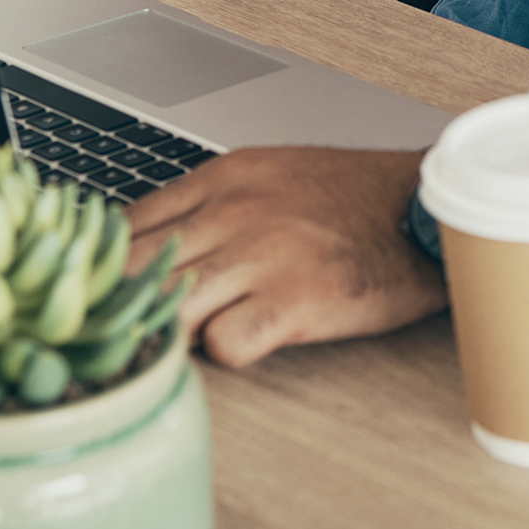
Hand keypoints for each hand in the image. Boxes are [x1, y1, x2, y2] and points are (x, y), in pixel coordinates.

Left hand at [126, 148, 444, 367]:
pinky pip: (224, 345)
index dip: (104, 272)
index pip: (123, 228)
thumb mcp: (270, 174)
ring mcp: (261, 256)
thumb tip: (148, 244)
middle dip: (120, 310)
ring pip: (168, 308)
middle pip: (133, 271)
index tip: (101, 299)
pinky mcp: (295, 301)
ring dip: (168, 336)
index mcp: (222, 178)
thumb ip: (210, 204)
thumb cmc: (353, 198)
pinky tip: (244, 345)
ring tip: (179, 350)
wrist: (426, 207)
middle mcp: (233, 212)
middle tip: (120, 340)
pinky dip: (225, 353)